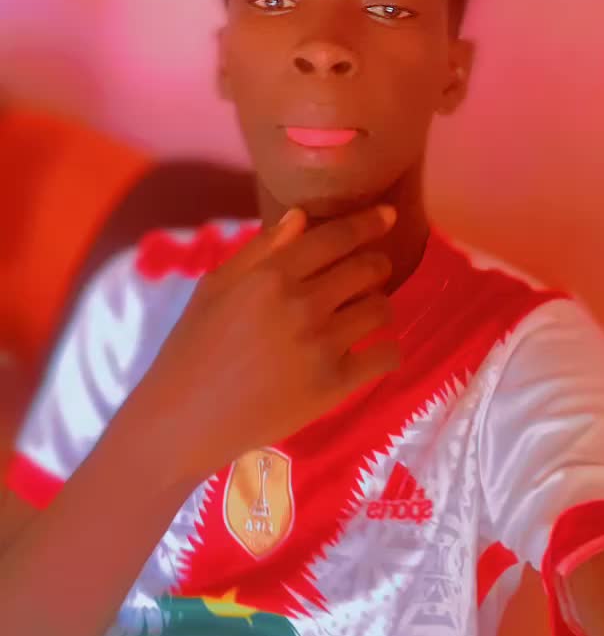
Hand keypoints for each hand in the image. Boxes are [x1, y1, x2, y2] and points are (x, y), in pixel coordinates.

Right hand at [127, 203, 399, 486]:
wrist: (185, 420)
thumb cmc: (192, 349)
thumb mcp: (214, 287)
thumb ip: (259, 249)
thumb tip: (301, 216)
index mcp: (271, 276)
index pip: (336, 237)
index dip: (368, 222)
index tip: (387, 216)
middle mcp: (302, 304)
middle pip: (368, 269)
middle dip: (376, 265)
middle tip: (370, 273)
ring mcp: (322, 346)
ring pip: (381, 309)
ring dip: (376, 307)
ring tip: (359, 316)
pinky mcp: (334, 385)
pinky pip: (386, 356)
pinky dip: (387, 351)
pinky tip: (371, 353)